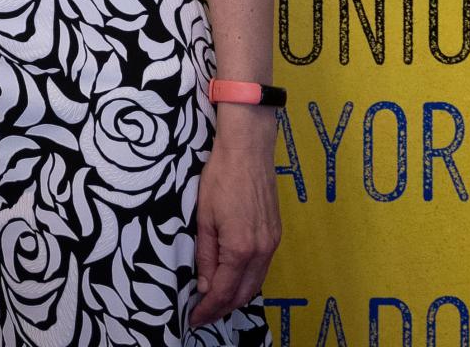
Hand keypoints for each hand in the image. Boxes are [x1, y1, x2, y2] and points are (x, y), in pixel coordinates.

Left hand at [191, 108, 280, 326]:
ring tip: (216, 302)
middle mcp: (261, 251)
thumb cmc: (221, 178)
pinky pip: (262, 268)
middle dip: (223, 308)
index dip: (208, 309)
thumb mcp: (204, 217)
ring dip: (237, 296)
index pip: (224, 291)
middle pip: (244, 293)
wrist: (248, 151)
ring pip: (256, 283)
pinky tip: (234, 279)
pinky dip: (248, 280)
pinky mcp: (275, 234)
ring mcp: (272, 243)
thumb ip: (206, 255)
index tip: (194, 319)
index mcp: (240, 248)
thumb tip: (205, 285)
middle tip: (203, 314)